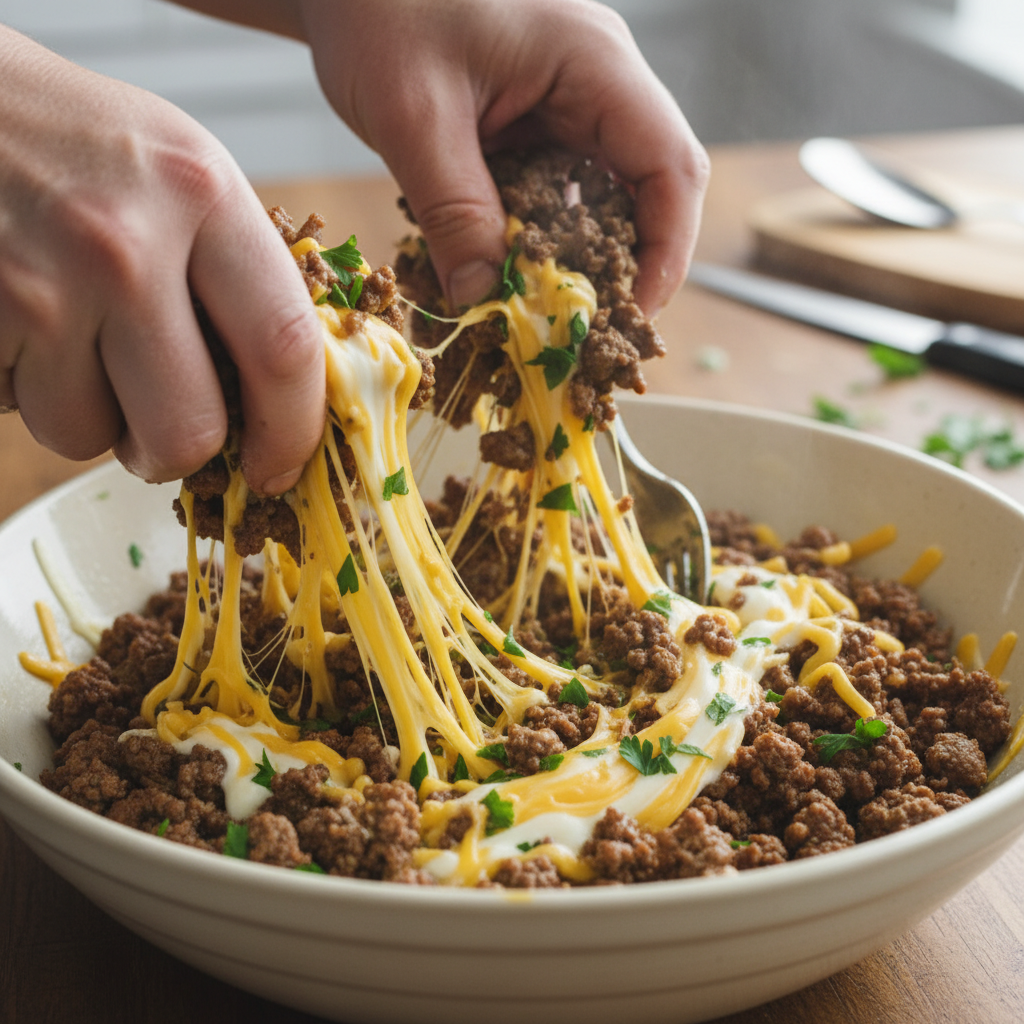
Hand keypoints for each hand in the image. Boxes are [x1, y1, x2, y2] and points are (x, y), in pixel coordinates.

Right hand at [0, 25, 325, 493]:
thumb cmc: (61, 134)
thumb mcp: (172, 166)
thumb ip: (233, 268)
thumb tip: (276, 391)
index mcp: (202, 193)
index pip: (284, 349)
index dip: (291, 431)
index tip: (279, 465)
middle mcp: (125, 244)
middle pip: (189, 431)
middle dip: (171, 453)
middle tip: (153, 430)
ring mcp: (38, 286)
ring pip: (86, 436)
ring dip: (81, 413)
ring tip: (60, 336)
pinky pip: (16, 411)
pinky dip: (19, 387)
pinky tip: (13, 320)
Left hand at [296, 0, 708, 313]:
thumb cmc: (379, 6)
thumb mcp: (415, 118)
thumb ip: (455, 213)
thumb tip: (482, 301)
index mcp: (594, 62)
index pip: (671, 167)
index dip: (667, 251)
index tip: (632, 315)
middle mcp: (598, 79)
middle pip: (650, 187)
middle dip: (625, 263)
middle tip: (586, 328)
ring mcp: (569, 96)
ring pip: (605, 193)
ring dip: (580, 254)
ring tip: (548, 309)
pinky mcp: (536, 114)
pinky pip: (559, 187)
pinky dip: (542, 234)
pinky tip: (513, 267)